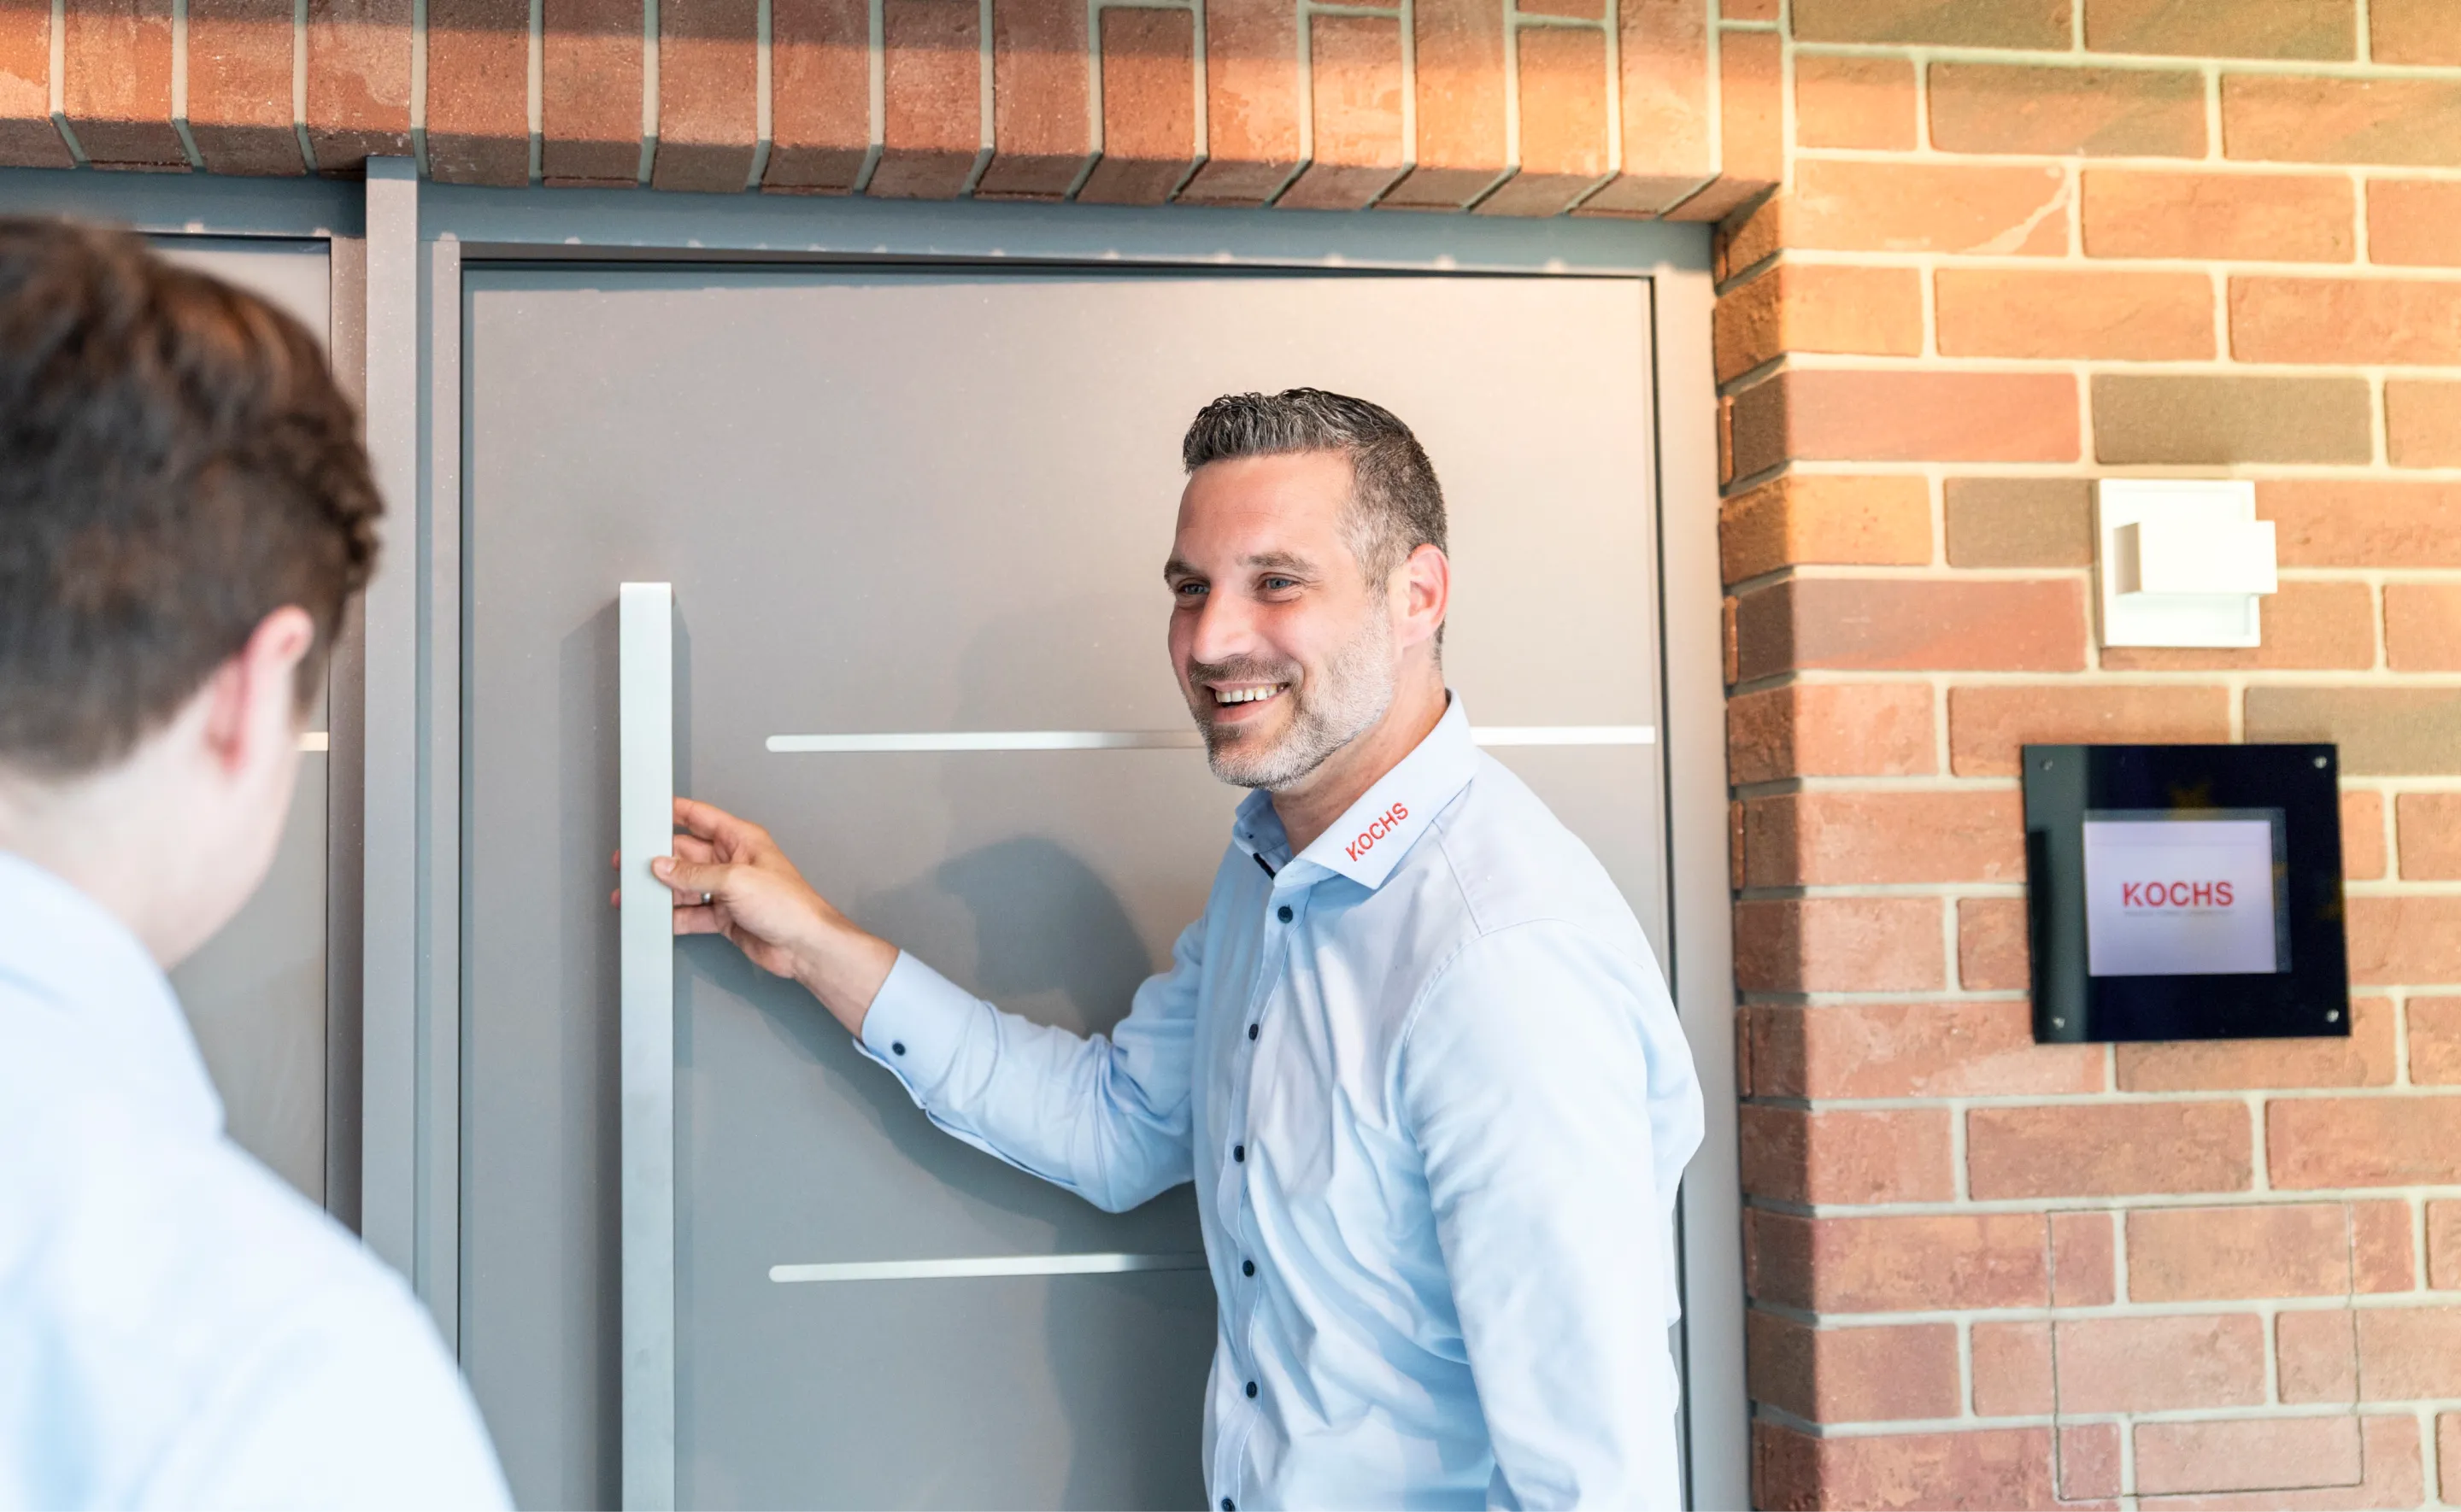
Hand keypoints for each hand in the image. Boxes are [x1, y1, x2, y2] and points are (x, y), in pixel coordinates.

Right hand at [610, 796, 897, 1031]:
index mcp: (740, 840)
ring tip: (633, 895)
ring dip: (661, 890)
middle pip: (685, 854)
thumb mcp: (735, 880)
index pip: (699, 817)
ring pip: (685, 885)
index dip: (673, 812)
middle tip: (628, 863)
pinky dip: (673, 915)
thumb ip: (694, 873)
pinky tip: (656, 918)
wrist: (804, 946)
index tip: (647, 811)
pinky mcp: (725, 916)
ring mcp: (727, 891)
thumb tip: (663, 866)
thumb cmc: (789, 905)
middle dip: (657, 859)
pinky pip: (691, 912)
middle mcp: (732, 862)